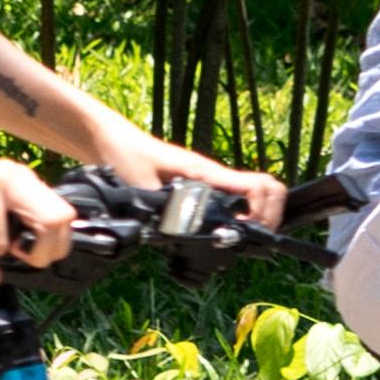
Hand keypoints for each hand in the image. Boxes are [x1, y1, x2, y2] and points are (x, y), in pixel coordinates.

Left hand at [87, 125, 284, 231]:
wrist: (110, 141)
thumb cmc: (126, 158)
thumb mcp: (145, 188)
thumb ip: (165, 210)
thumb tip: (185, 233)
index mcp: (207, 174)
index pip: (257, 186)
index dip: (266, 212)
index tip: (254, 232)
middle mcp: (214, 176)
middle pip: (265, 189)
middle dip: (269, 215)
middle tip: (255, 238)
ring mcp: (209, 179)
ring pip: (251, 194)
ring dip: (257, 215)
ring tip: (243, 238)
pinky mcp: (199, 184)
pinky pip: (232, 198)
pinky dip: (241, 213)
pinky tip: (224, 230)